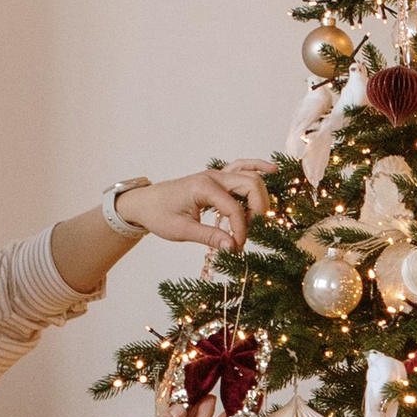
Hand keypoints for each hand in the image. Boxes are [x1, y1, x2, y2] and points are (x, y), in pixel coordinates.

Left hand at [118, 165, 273, 254]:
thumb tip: (233, 247)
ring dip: (259, 196)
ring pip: (250, 176)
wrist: (143, 203)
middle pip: (251, 185)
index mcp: (203, 187)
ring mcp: (216, 174)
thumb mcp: (181, 230)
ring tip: (259, 218)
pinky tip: (272, 171)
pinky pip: (242, 168)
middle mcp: (213, 176)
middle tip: (251, 233)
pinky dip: (257, 168)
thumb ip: (209, 237)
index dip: (241, 230)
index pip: (234, 209)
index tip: (237, 248)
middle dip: (258, 210)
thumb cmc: (159, 214)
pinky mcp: (217, 178)